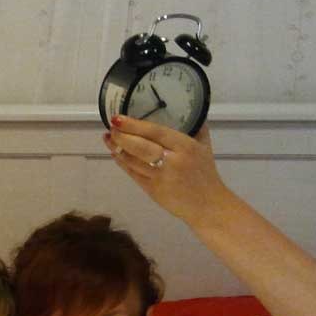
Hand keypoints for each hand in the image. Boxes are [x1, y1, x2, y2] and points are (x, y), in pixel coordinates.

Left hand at [104, 116, 235, 224]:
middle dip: (121, 137)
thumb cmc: (205, 173)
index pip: (155, 132)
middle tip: (111, 129)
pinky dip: (123, 163)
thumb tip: (188, 110)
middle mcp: (171, 161)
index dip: (134, 125)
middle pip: (140, 147)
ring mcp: (160, 177)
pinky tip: (116, 154)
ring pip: (133, 161)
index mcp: (185, 146)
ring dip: (118, 150)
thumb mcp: (204, 146)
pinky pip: (133, 174)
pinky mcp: (152, 191)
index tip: (118, 118)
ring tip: (108, 139)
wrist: (207, 205)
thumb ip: (195, 128)